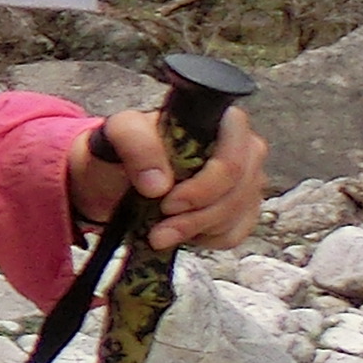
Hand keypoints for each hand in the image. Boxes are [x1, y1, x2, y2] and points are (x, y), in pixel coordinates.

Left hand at [69, 103, 266, 253]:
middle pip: (238, 191)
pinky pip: (236, 232)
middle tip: (158, 229)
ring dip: (196, 230)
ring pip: (238, 214)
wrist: (117, 175)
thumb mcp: (121, 132)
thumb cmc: (127, 148)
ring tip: (160, 233)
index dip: (205, 186)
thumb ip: (137, 144)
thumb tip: (159, 185)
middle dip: (197, 217)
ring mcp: (246, 180)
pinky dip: (207, 239)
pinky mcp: (242, 208)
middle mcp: (243, 149)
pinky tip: (182, 232)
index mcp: (223, 122)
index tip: (168, 203)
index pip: (234, 158)